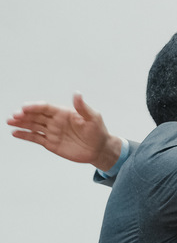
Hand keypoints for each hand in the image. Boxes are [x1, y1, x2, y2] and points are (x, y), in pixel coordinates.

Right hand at [7, 94, 121, 169]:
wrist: (99, 149)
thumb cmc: (98, 131)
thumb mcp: (93, 118)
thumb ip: (83, 107)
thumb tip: (77, 93)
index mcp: (63, 112)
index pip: (45, 107)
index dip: (35, 107)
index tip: (25, 108)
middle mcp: (54, 121)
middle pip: (36, 116)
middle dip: (24, 115)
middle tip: (14, 116)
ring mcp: (51, 132)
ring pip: (33, 125)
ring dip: (21, 123)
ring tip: (10, 121)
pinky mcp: (50, 143)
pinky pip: (35, 138)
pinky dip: (25, 135)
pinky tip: (15, 133)